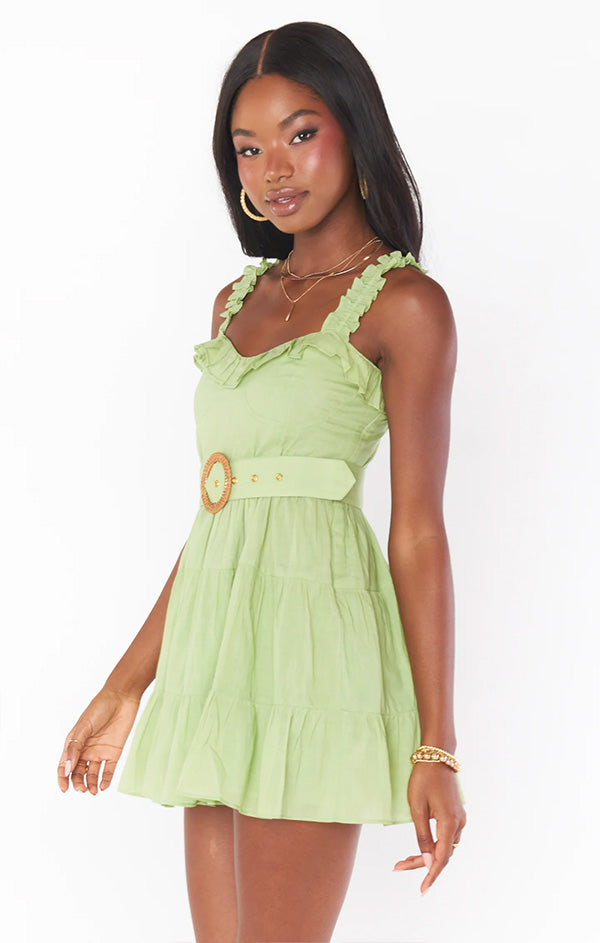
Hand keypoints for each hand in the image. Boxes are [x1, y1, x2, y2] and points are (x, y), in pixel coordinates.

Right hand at [57, 687, 140, 794]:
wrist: (122, 698)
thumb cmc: (99, 708)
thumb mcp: (83, 728)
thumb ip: (75, 748)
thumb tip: (66, 769)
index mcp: (74, 743)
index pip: (65, 765)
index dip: (62, 778)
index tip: (64, 789)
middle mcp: (86, 750)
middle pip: (78, 773)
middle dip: (78, 783)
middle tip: (82, 790)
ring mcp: (100, 752)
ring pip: (93, 774)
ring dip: (91, 784)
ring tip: (93, 790)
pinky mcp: (114, 753)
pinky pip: (108, 770)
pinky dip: (105, 780)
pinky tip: (103, 786)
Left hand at [392, 761, 466, 894]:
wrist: (436, 756)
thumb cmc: (423, 779)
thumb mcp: (416, 808)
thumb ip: (422, 835)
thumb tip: (426, 860)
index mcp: (449, 822)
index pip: (441, 858)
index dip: (431, 875)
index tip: (422, 890)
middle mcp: (458, 823)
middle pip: (442, 854)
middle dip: (421, 864)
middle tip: (397, 866)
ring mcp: (459, 819)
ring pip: (444, 847)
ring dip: (426, 855)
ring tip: (403, 860)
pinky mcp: (456, 815)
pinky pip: (446, 837)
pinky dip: (433, 845)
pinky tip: (420, 848)